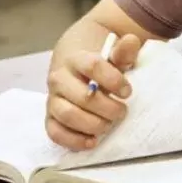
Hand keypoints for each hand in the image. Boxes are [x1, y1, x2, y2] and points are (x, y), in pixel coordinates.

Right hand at [45, 34, 142, 150]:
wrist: (74, 64)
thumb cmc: (99, 63)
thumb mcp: (113, 53)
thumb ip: (123, 51)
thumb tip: (131, 40)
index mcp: (75, 58)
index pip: (92, 66)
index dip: (113, 80)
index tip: (128, 92)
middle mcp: (59, 78)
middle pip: (82, 97)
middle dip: (107, 108)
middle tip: (122, 112)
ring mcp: (53, 99)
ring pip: (67, 115)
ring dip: (93, 125)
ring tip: (109, 125)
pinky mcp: (50, 117)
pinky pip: (55, 132)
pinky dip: (74, 140)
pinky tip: (92, 141)